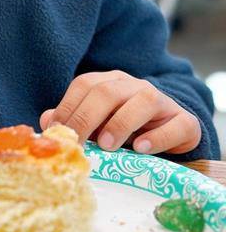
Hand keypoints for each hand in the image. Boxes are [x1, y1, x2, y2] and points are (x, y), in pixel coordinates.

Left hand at [39, 70, 200, 154]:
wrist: (171, 131)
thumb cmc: (126, 128)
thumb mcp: (97, 124)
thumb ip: (74, 120)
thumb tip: (46, 120)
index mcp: (110, 83)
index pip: (84, 86)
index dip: (68, 108)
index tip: (57, 133)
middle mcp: (134, 86)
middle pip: (108, 92)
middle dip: (87, 117)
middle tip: (78, 143)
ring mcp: (162, 102)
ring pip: (143, 101)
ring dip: (121, 123)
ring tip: (107, 146)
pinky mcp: (185, 122)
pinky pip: (175, 124)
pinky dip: (158, 137)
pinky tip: (141, 149)